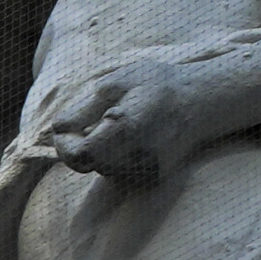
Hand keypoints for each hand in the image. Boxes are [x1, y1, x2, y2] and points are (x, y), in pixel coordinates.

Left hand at [38, 55, 209, 182]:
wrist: (203, 101)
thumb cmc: (156, 84)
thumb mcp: (114, 83)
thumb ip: (81, 110)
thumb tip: (57, 131)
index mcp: (126, 129)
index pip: (78, 155)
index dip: (64, 144)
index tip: (68, 127)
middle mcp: (139, 156)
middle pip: (87, 163)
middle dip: (81, 144)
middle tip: (96, 118)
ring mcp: (149, 169)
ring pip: (102, 168)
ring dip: (99, 150)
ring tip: (119, 124)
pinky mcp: (155, 176)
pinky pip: (119, 170)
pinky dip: (116, 156)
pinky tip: (133, 136)